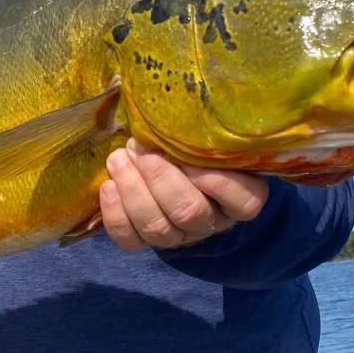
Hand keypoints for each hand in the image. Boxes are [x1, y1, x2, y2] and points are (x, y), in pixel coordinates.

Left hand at [100, 137, 268, 250]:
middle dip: (160, 179)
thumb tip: (178, 110)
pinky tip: (109, 186)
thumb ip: (203, 134)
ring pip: (158, 228)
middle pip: (189, 212)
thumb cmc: (194, 148)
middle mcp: (210, 221)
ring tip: (118, 158)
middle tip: (139, 149)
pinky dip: (116, 214)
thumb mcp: (208, 140)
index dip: (218, 183)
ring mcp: (178, 236)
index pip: (245, 202)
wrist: (169, 167)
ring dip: (133, 190)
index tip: (189, 155)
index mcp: (237, 199)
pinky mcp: (146, 242)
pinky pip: (131, 240)